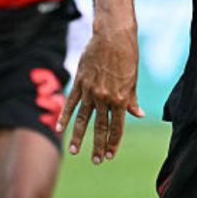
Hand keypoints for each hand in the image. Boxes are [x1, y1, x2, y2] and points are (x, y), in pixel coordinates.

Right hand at [58, 24, 141, 163]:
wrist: (113, 36)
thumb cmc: (127, 56)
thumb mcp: (133, 80)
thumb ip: (132, 99)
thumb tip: (138, 114)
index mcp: (120, 99)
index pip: (117, 127)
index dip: (114, 143)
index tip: (111, 155)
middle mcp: (104, 98)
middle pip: (100, 127)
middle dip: (98, 146)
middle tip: (96, 161)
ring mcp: (90, 91)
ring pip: (83, 119)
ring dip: (79, 137)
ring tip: (75, 152)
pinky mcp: (80, 82)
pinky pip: (71, 103)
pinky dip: (64, 116)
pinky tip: (59, 128)